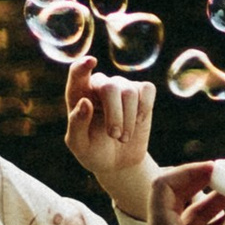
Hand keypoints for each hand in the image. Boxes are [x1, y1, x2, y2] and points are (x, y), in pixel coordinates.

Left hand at [64, 56, 154, 215]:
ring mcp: (122, 87)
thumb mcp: (79, 145)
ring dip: (128, 120)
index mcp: (78, 95)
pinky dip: (145, 108)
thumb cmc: (93, 152)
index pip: (77, 74)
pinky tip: (139, 121)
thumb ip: (77, 124)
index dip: (83, 67)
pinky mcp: (141, 92)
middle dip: (115, 114)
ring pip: (129, 92)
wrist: (118, 162)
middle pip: (110, 87)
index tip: (90, 62)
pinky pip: (147, 90)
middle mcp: (99, 86)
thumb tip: (85, 102)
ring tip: (123, 138)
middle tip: (114, 135)